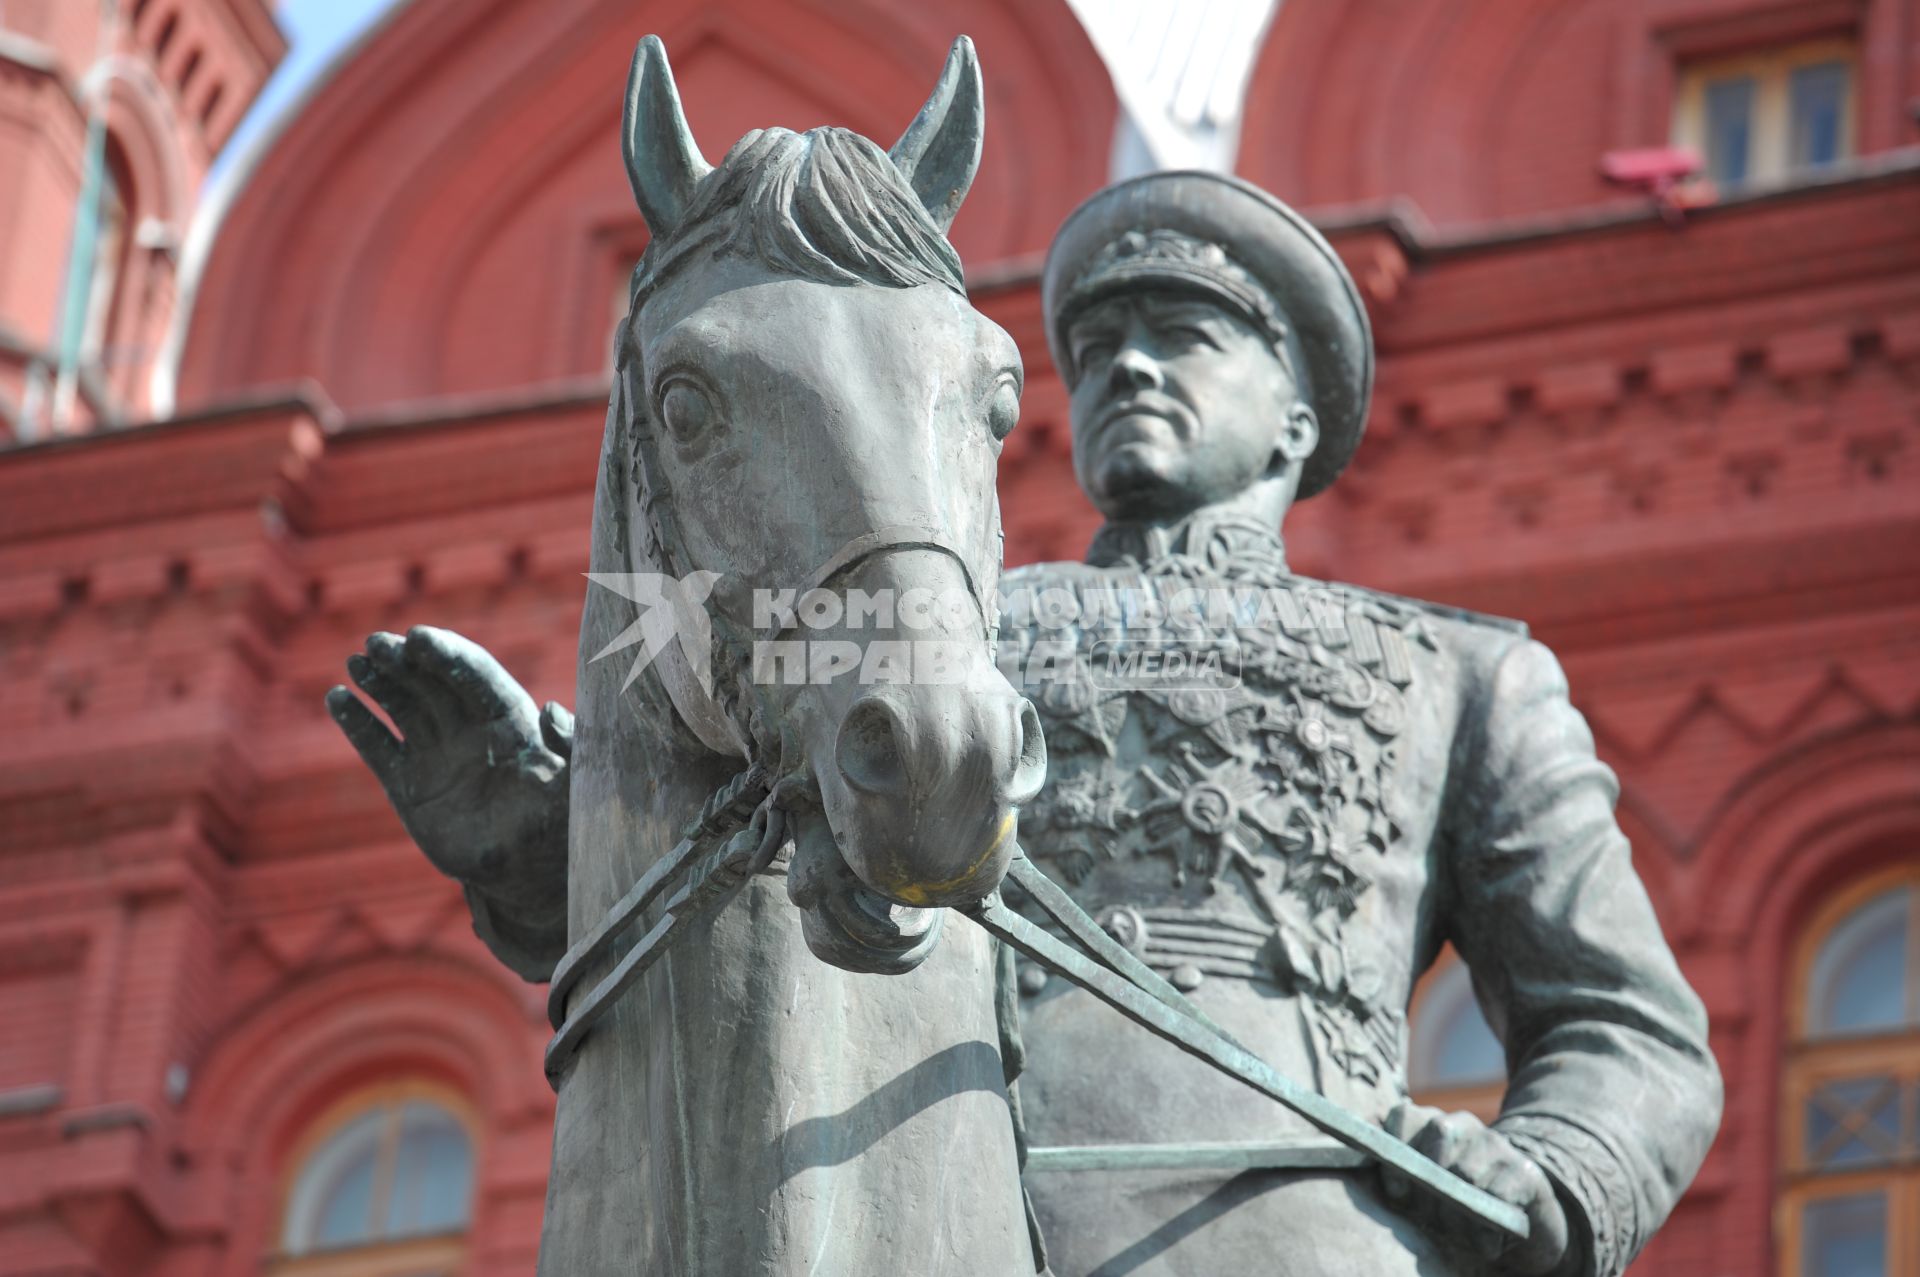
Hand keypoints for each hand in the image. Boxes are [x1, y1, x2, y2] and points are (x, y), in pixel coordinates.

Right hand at [327, 627, 569, 912]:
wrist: (526, 870)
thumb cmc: (557, 822)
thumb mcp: (575, 782)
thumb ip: (570, 745)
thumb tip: (551, 708)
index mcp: (511, 721)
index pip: (477, 676)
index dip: (450, 655)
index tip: (420, 637)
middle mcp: (470, 730)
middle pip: (435, 684)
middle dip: (408, 661)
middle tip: (378, 643)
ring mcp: (437, 754)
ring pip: (404, 707)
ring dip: (380, 683)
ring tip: (357, 661)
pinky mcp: (408, 785)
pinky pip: (378, 747)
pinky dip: (358, 723)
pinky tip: (337, 699)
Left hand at [1381, 1101, 1570, 1274]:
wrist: (1518, 1223)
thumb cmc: (1457, 1209)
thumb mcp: (1422, 1193)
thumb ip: (1395, 1174)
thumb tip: (1361, 1162)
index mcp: (1431, 1126)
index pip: (1404, 1113)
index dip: (1395, 1146)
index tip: (1395, 1188)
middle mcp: (1465, 1126)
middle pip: (1439, 1132)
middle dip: (1429, 1180)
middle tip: (1430, 1215)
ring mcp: (1496, 1145)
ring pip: (1467, 1169)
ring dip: (1457, 1210)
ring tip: (1459, 1231)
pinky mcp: (1524, 1172)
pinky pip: (1498, 1195)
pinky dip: (1487, 1226)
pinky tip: (1486, 1241)